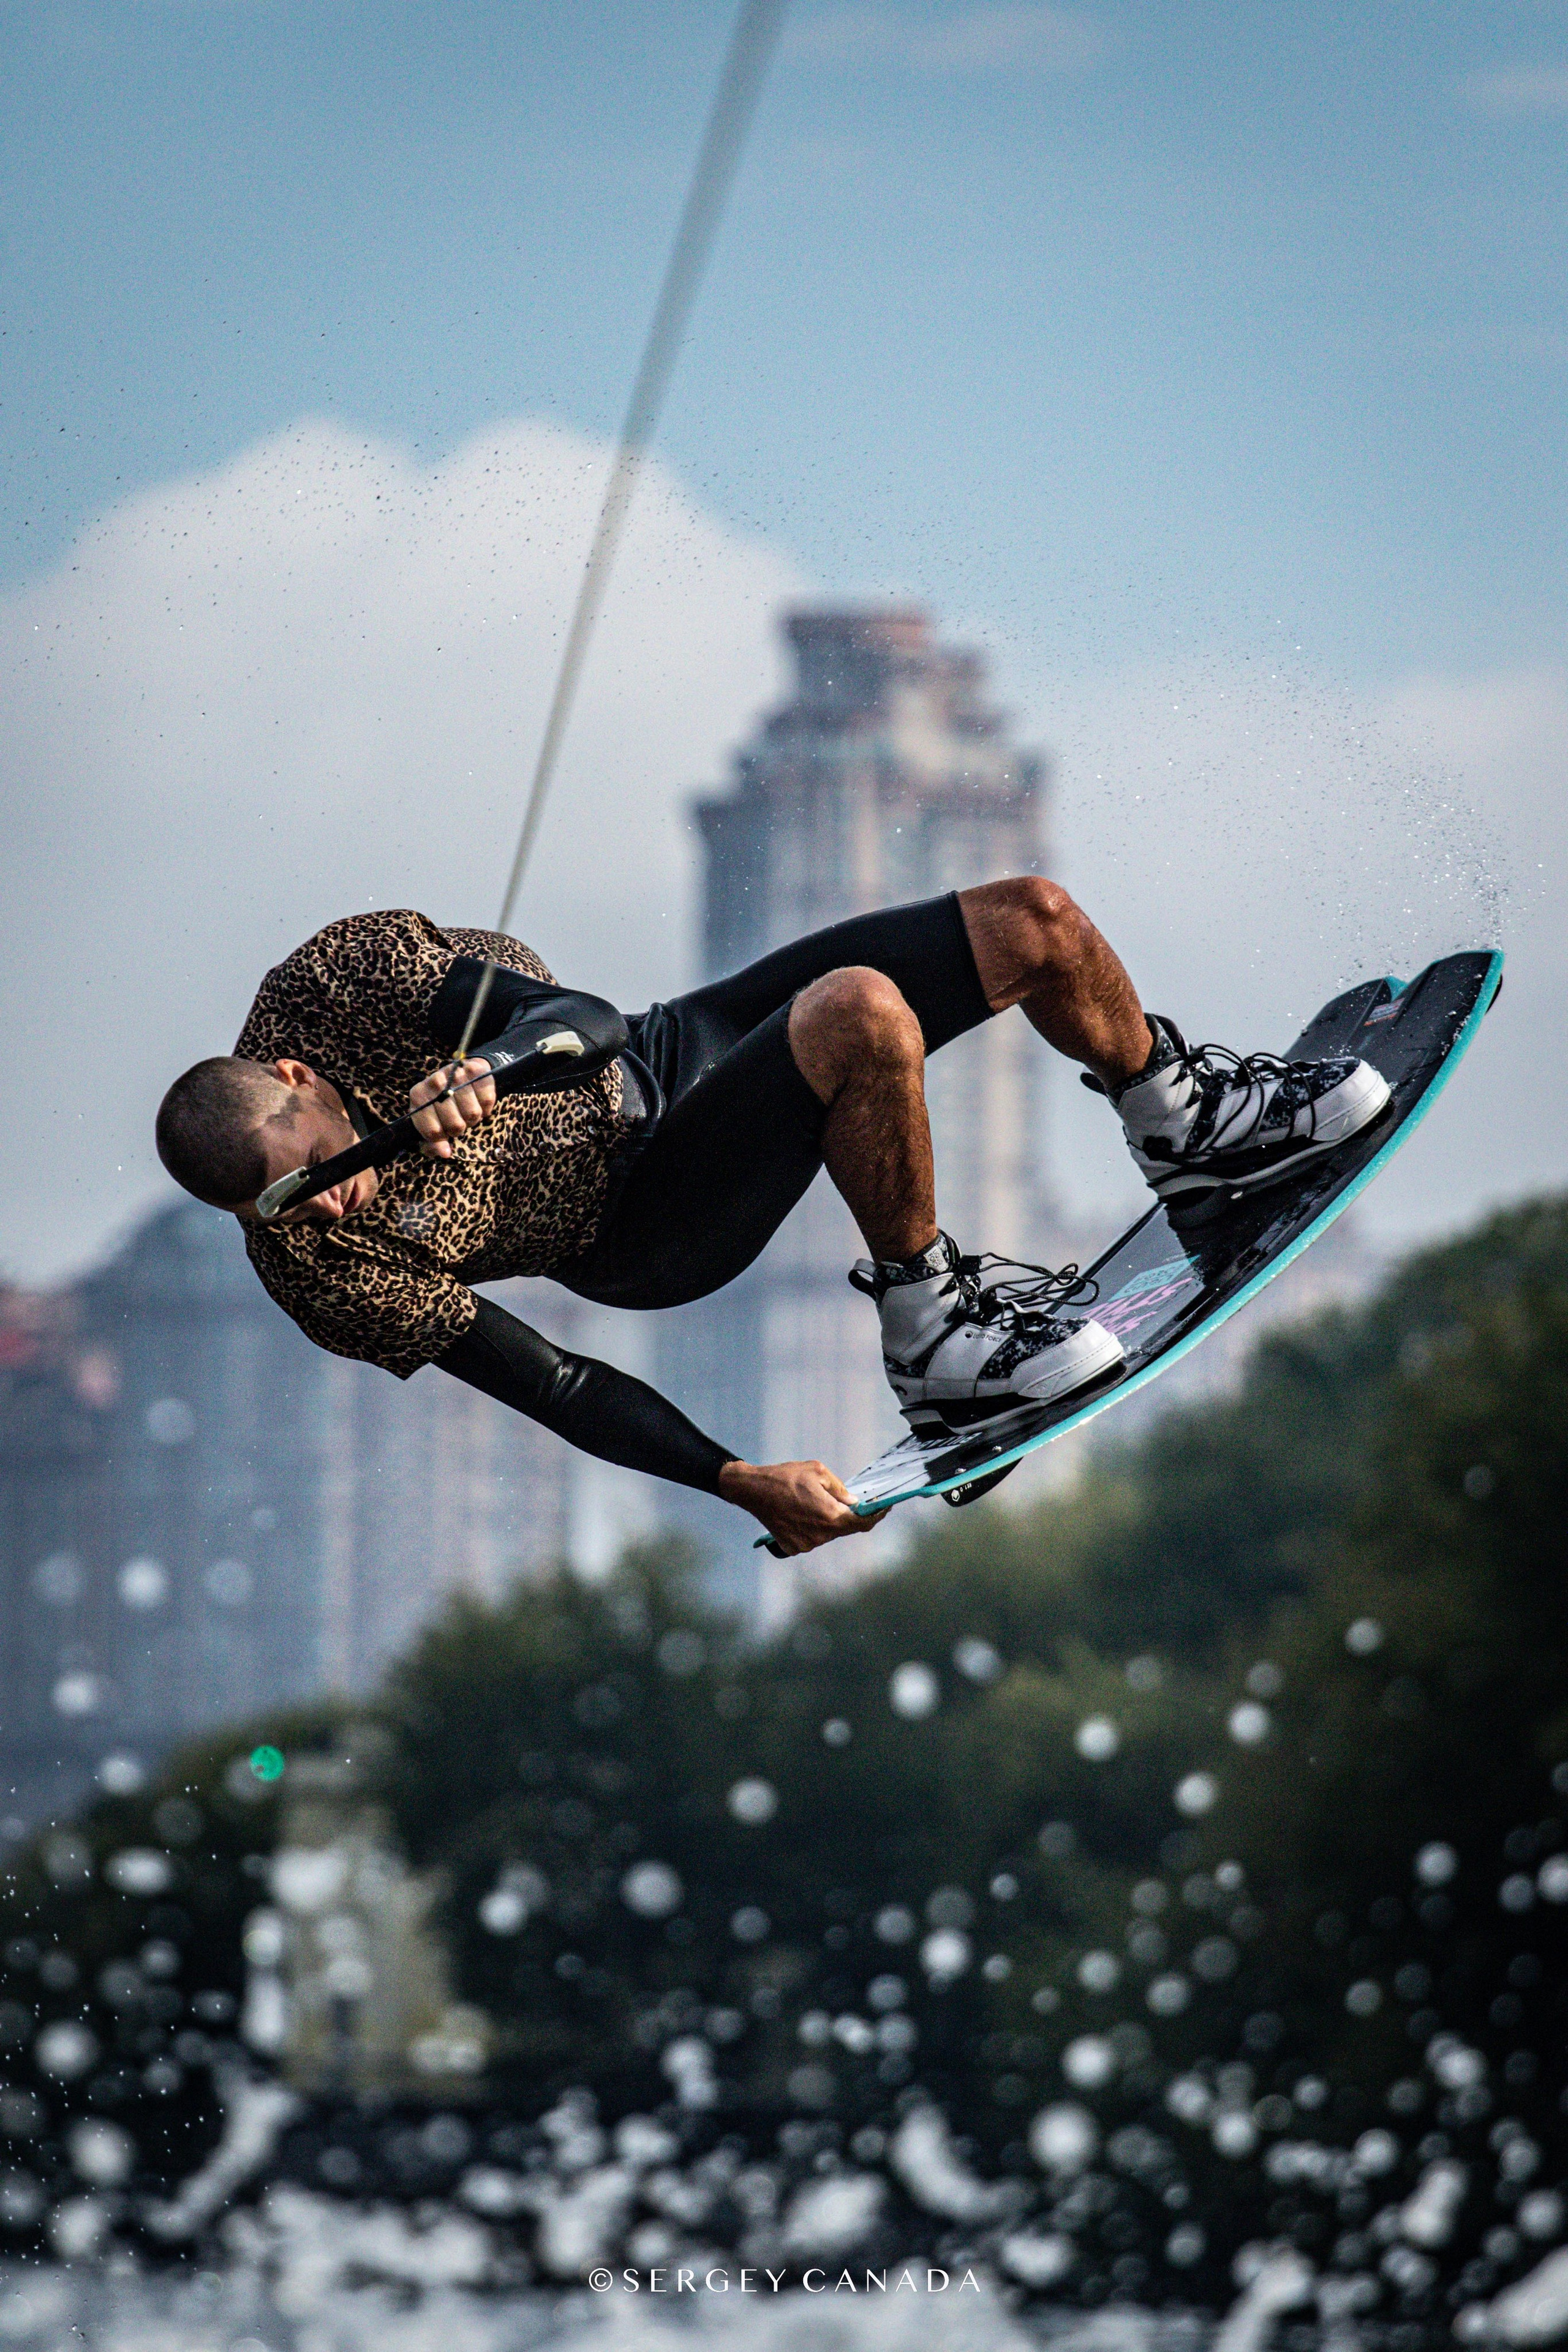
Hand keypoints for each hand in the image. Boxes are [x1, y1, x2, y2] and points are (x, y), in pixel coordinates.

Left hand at [409, 1058, 496, 1158]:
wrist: (457, 1074)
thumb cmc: (441, 1106)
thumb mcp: (430, 1123)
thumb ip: (432, 1143)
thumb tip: (446, 1152)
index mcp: (419, 1096)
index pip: (434, 1132)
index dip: (443, 1138)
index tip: (444, 1132)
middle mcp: (435, 1082)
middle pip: (455, 1124)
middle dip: (459, 1128)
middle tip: (458, 1120)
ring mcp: (456, 1074)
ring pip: (473, 1113)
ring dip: (474, 1118)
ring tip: (467, 1111)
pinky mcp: (476, 1069)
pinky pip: (487, 1100)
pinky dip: (486, 1107)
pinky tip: (478, 1102)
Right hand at [716, 1458, 885, 1554]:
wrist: (753, 1490)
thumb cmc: (785, 1477)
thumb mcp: (818, 1472)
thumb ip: (840, 1489)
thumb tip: (854, 1502)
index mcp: (829, 1515)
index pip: (862, 1523)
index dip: (876, 1517)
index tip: (884, 1509)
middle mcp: (820, 1534)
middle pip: (845, 1528)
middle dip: (849, 1515)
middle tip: (845, 1500)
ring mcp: (806, 1544)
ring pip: (828, 1533)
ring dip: (828, 1520)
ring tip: (811, 1501)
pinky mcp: (793, 1547)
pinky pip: (812, 1538)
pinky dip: (812, 1526)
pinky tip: (800, 1511)